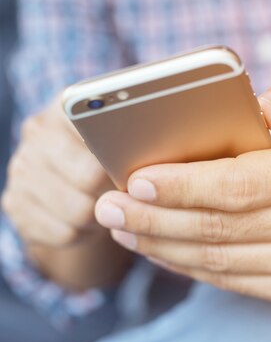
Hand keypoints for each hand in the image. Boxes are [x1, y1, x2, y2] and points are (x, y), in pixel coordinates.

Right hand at [2, 98, 131, 289]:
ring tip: (115, 205)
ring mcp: (22, 169)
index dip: (121, 151)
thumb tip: (182, 145)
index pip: (93, 125)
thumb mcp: (134, 138)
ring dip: (106, 216)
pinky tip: (92, 221)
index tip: (140, 165)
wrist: (81, 188)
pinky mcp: (15, 205)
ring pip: (77, 210)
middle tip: (135, 194)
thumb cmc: (121, 158)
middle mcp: (38, 133)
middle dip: (118, 191)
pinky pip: (63, 233)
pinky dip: (86, 234)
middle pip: (88, 176)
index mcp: (69, 107)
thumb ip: (148, 134)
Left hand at [95, 73, 270, 303]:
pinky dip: (186, 265)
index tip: (136, 181)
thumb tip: (265, 106)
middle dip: (154, 220)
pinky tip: (158, 247)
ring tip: (122, 227)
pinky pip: (229, 280)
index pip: (238, 186)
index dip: (182, 186)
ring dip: (161, 245)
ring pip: (217, 261)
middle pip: (218, 228)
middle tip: (109, 207)